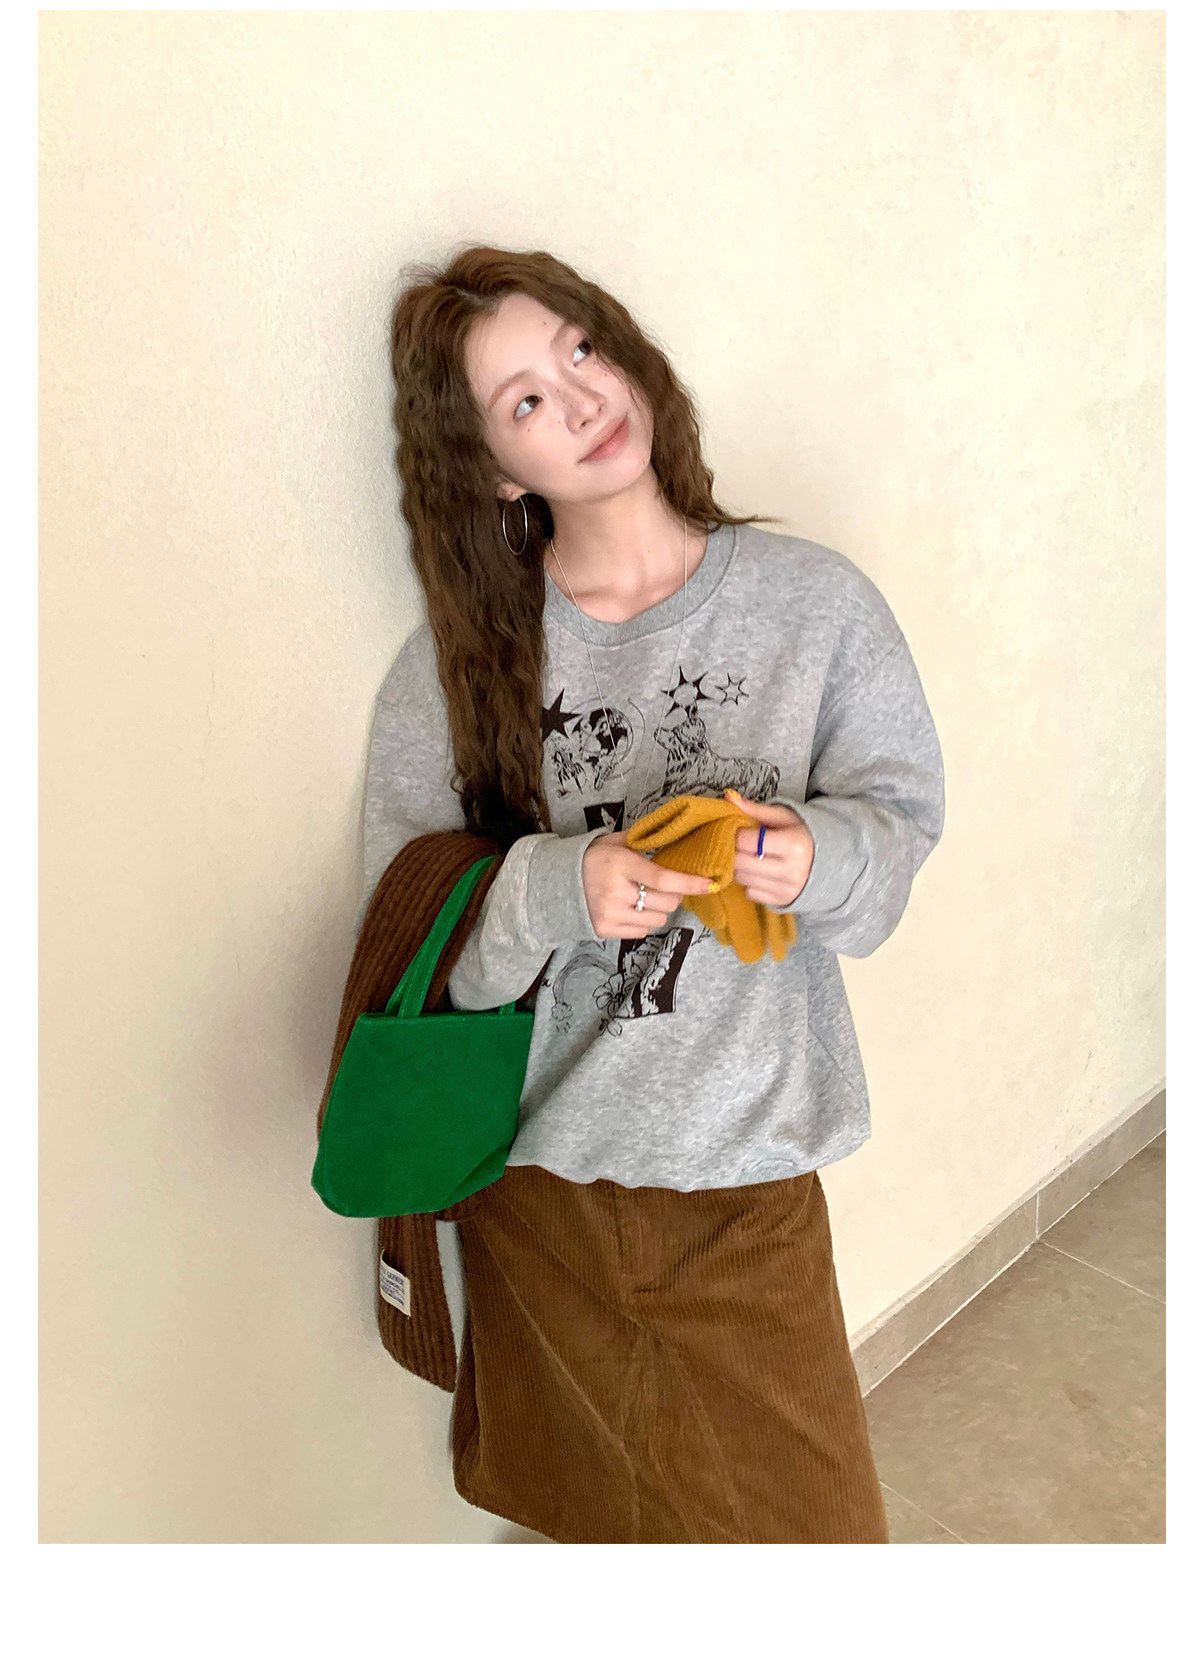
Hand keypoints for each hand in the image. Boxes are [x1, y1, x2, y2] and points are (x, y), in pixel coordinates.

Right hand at [582, 829, 716, 939]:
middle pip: (666, 903)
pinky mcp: (605, 930)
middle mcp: (615, 891)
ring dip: (657, 910)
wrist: (557, 882)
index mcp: (620, 864)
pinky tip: (629, 909)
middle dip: (672, 896)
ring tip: (642, 898)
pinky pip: (642, 932)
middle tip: (663, 887)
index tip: (710, 883)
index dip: (688, 882)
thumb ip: (644, 842)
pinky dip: (642, 922)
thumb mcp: (615, 842)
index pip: (662, 878)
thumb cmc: (592, 858)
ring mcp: (610, 914)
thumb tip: (677, 839)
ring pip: (657, 920)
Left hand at [724, 790, 814, 907]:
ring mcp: (786, 889)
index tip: (742, 832)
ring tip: (753, 857)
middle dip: (736, 852)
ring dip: (741, 867)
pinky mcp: (782, 901)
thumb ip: (755, 809)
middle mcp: (790, 870)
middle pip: (740, 863)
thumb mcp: (783, 817)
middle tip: (744, 846)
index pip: (745, 841)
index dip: (738, 835)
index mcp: (793, 845)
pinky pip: (750, 893)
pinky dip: (750, 882)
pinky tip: (761, 872)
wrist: (829, 861)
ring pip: (742, 879)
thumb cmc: (802, 834)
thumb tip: (728, 797)